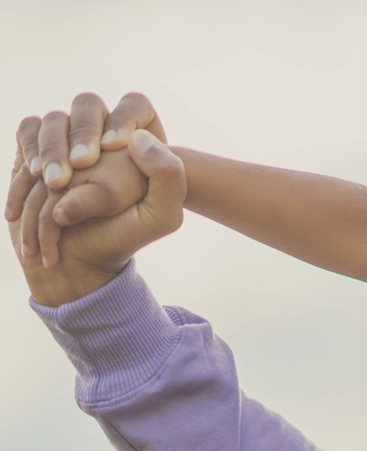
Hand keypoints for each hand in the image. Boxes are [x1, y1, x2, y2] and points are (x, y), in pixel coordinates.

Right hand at [8, 93, 163, 265]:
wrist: (75, 260)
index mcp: (138, 142)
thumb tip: (139, 138)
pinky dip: (29, 152)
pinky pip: (26, 132)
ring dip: (52, 147)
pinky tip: (36, 180)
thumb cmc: (121, 237)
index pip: (134, 105)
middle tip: (80, 165)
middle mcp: (99, 133)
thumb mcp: (161, 216)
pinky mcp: (34, 150)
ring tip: (55, 184)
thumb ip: (168, 176)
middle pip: (88, 104)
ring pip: (54, 119)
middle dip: (82, 131)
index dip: (123, 117)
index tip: (113, 145)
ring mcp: (64, 140)